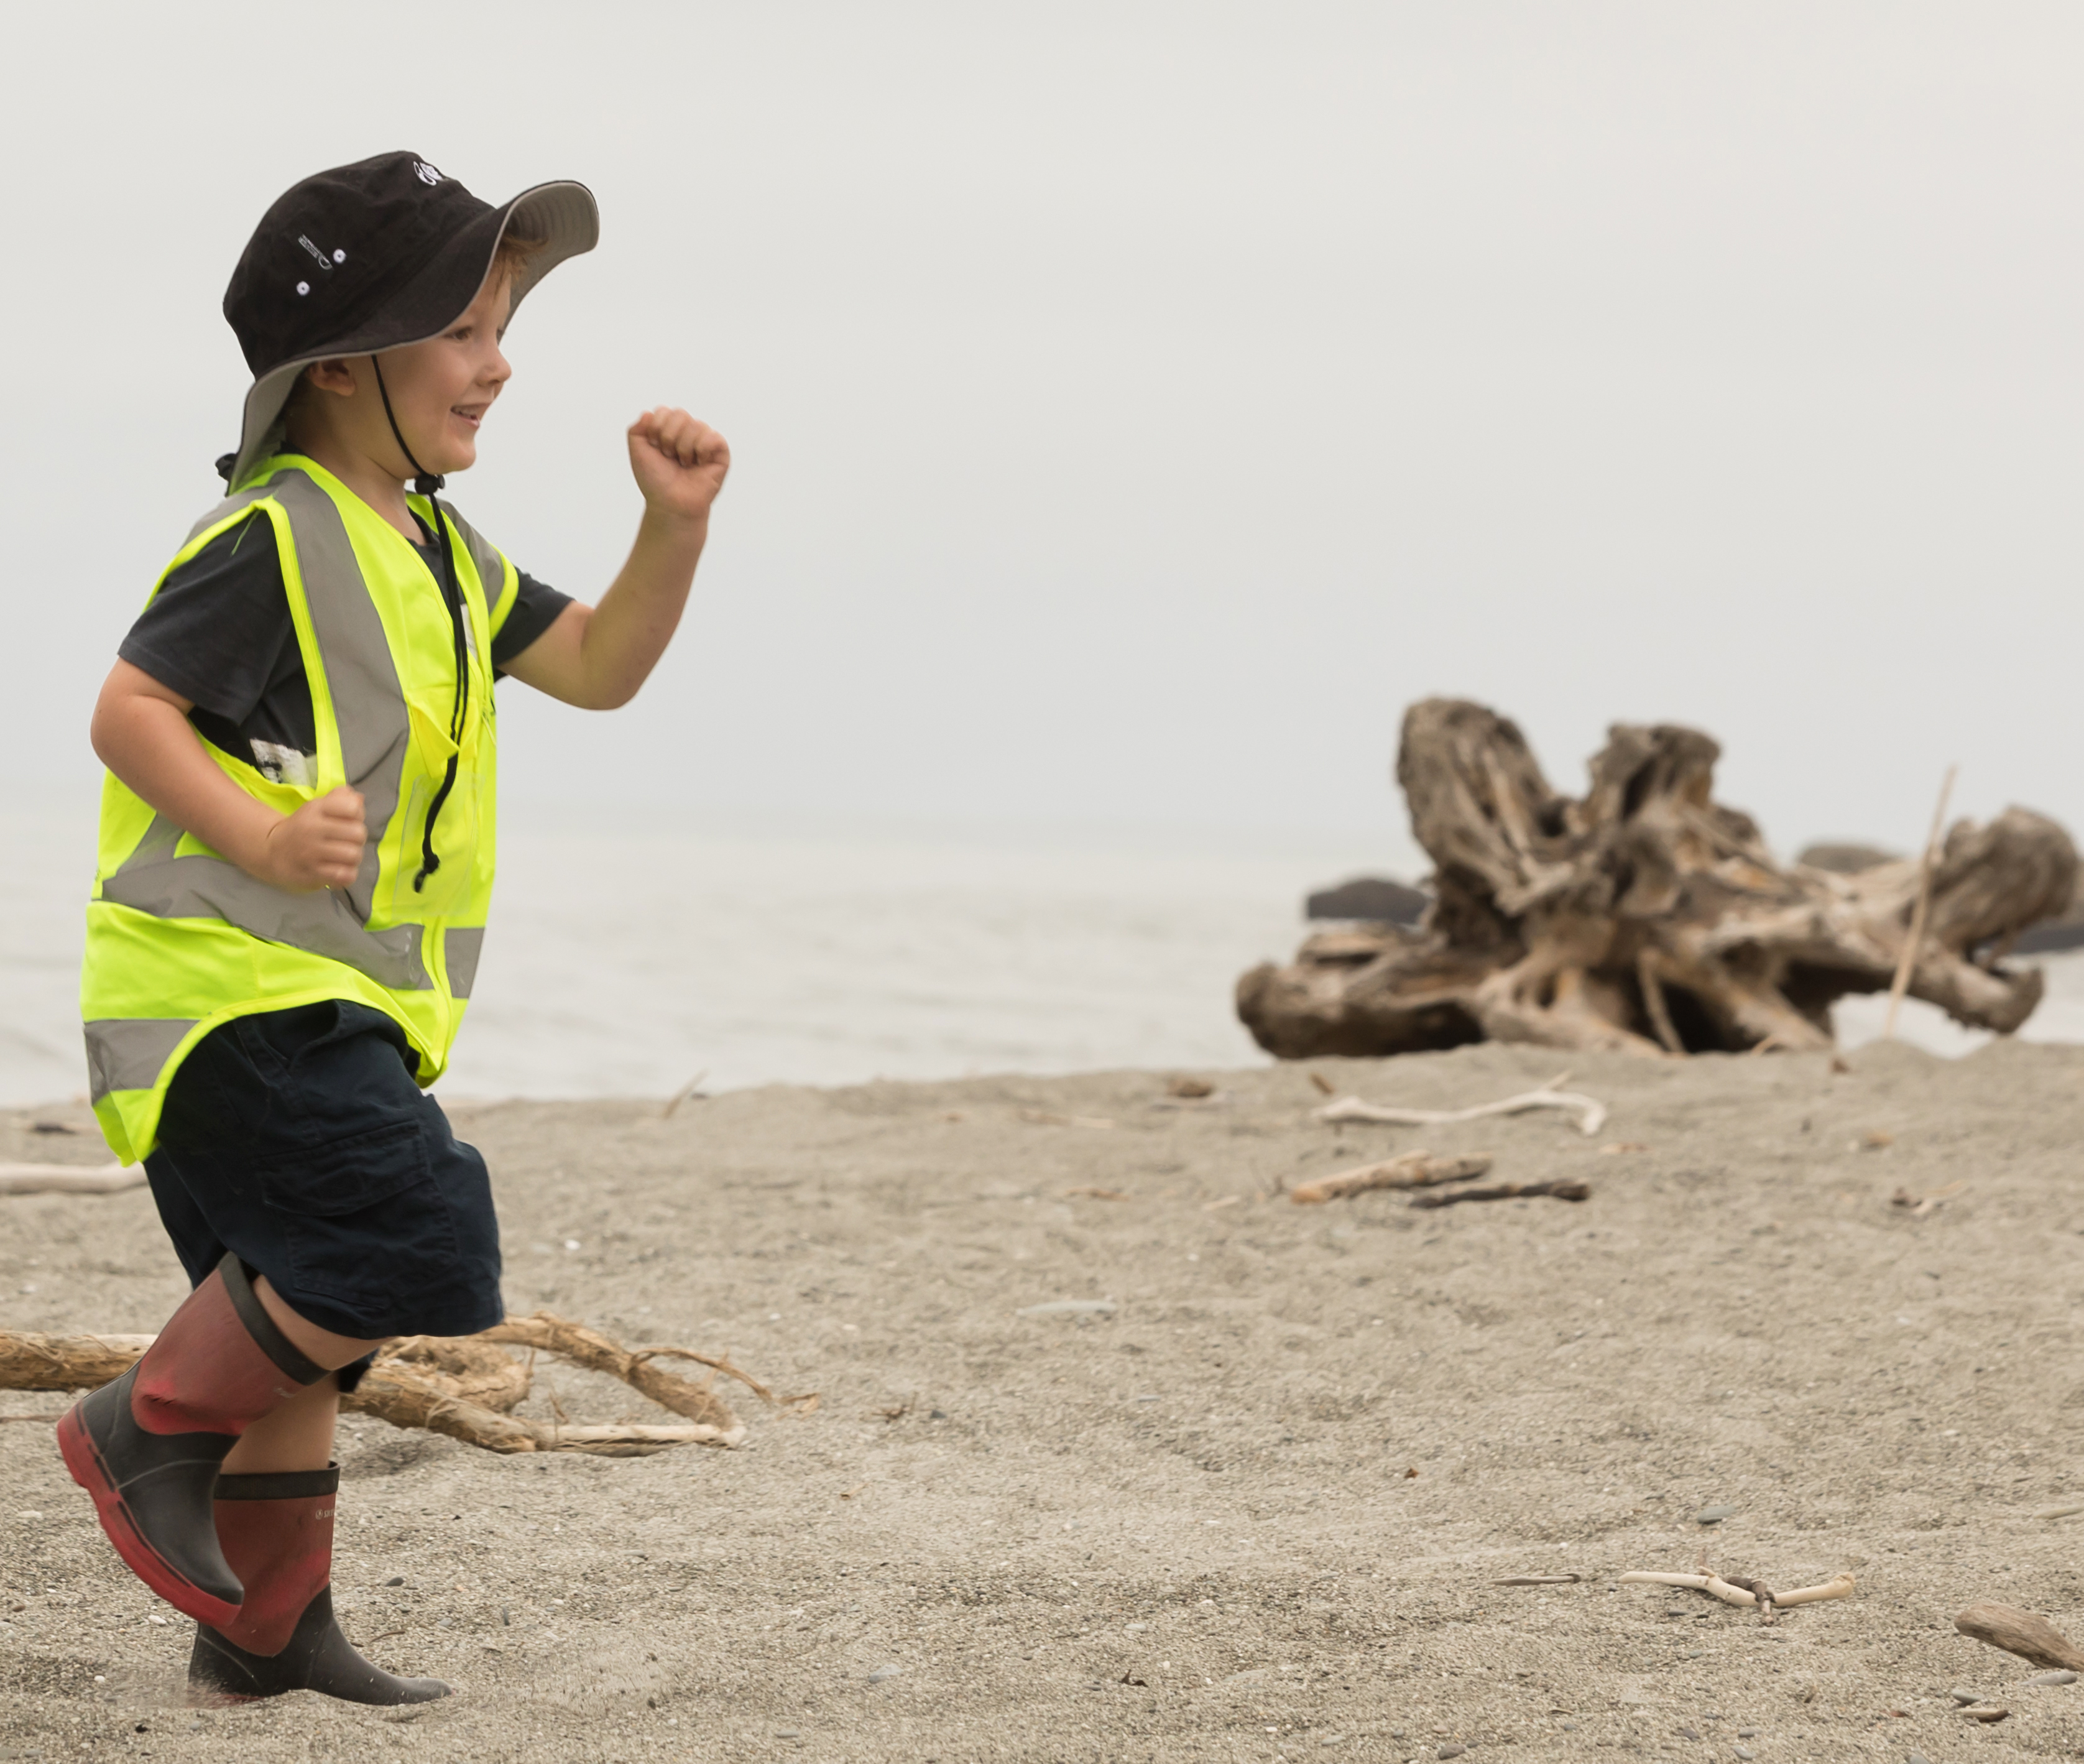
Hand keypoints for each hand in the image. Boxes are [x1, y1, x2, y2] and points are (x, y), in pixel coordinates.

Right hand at [254, 788, 365, 891]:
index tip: (349, 820)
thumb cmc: (304, 827)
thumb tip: (359, 799)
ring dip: (354, 858)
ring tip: (344, 857)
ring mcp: (311, 852)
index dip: (357, 815)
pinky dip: (348, 874)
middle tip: (348, 842)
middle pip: (358, 833)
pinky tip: (340, 870)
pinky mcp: (312, 873)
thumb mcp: (318, 807)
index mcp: (316, 808)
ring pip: (354, 855)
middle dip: (358, 839)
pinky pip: (345, 875)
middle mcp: (313, 828)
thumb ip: (340, 799)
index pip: (351, 807)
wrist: (272, 852)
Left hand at [627, 407, 728, 525]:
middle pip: (680, 414)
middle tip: (670, 457)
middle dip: (669, 437)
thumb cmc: (656, 480)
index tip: (655, 448)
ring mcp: (705, 440)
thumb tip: (650, 413)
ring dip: (684, 448)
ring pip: (696, 425)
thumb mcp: (637, 451)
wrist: (670, 503)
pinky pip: (713, 437)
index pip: (664, 411)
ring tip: (684, 464)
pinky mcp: (721, 452)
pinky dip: (702, 449)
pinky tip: (699, 463)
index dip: (656, 429)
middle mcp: (688, 431)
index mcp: (670, 429)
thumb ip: (636, 428)